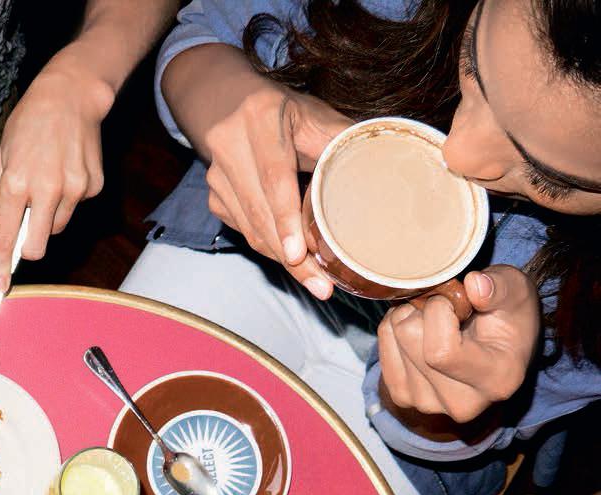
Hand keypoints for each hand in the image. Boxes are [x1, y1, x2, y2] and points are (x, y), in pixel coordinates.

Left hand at [0, 55, 113, 288]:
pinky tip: (66, 170)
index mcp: (15, 183)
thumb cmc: (31, 123)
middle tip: (27, 226)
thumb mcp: (4, 154)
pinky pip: (75, 207)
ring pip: (56, 227)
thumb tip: (8, 225)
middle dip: (29, 245)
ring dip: (49, 215)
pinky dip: (68, 198)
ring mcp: (73, 189)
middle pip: (37, 246)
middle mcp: (45, 189)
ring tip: (49, 180)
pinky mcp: (92, 186)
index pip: (5, 236)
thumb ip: (3, 192)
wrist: (71, 95)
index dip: (0, 265)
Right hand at [196, 76, 349, 298]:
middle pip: (261, 214)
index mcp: (259, 119)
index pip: (273, 177)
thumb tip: (386, 163)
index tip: (299, 253)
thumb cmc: (280, 109)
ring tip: (315, 281)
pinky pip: (246, 232)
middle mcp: (229, 147)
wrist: (224, 103)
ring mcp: (216, 177)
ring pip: (251, 230)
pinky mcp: (214, 198)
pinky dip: (271, 248)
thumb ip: (340, 139)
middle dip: (291, 256)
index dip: (286, 218)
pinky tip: (295, 259)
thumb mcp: (313, 113)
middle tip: (321, 285)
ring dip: (282, 259)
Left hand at [377, 266, 540, 428]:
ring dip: (408, 317)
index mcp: (496, 380)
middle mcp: (461, 403)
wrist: (498, 345)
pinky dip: (394, 330)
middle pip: (411, 339)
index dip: (439, 312)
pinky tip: (420, 331)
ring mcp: (427, 404)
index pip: (441, 352)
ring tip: (436, 321)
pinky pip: (381, 349)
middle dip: (423, 309)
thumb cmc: (510, 315)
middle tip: (447, 308)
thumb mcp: (516, 291)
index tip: (458, 300)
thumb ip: (500, 287)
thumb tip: (473, 284)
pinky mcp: (403, 398)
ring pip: (394, 339)